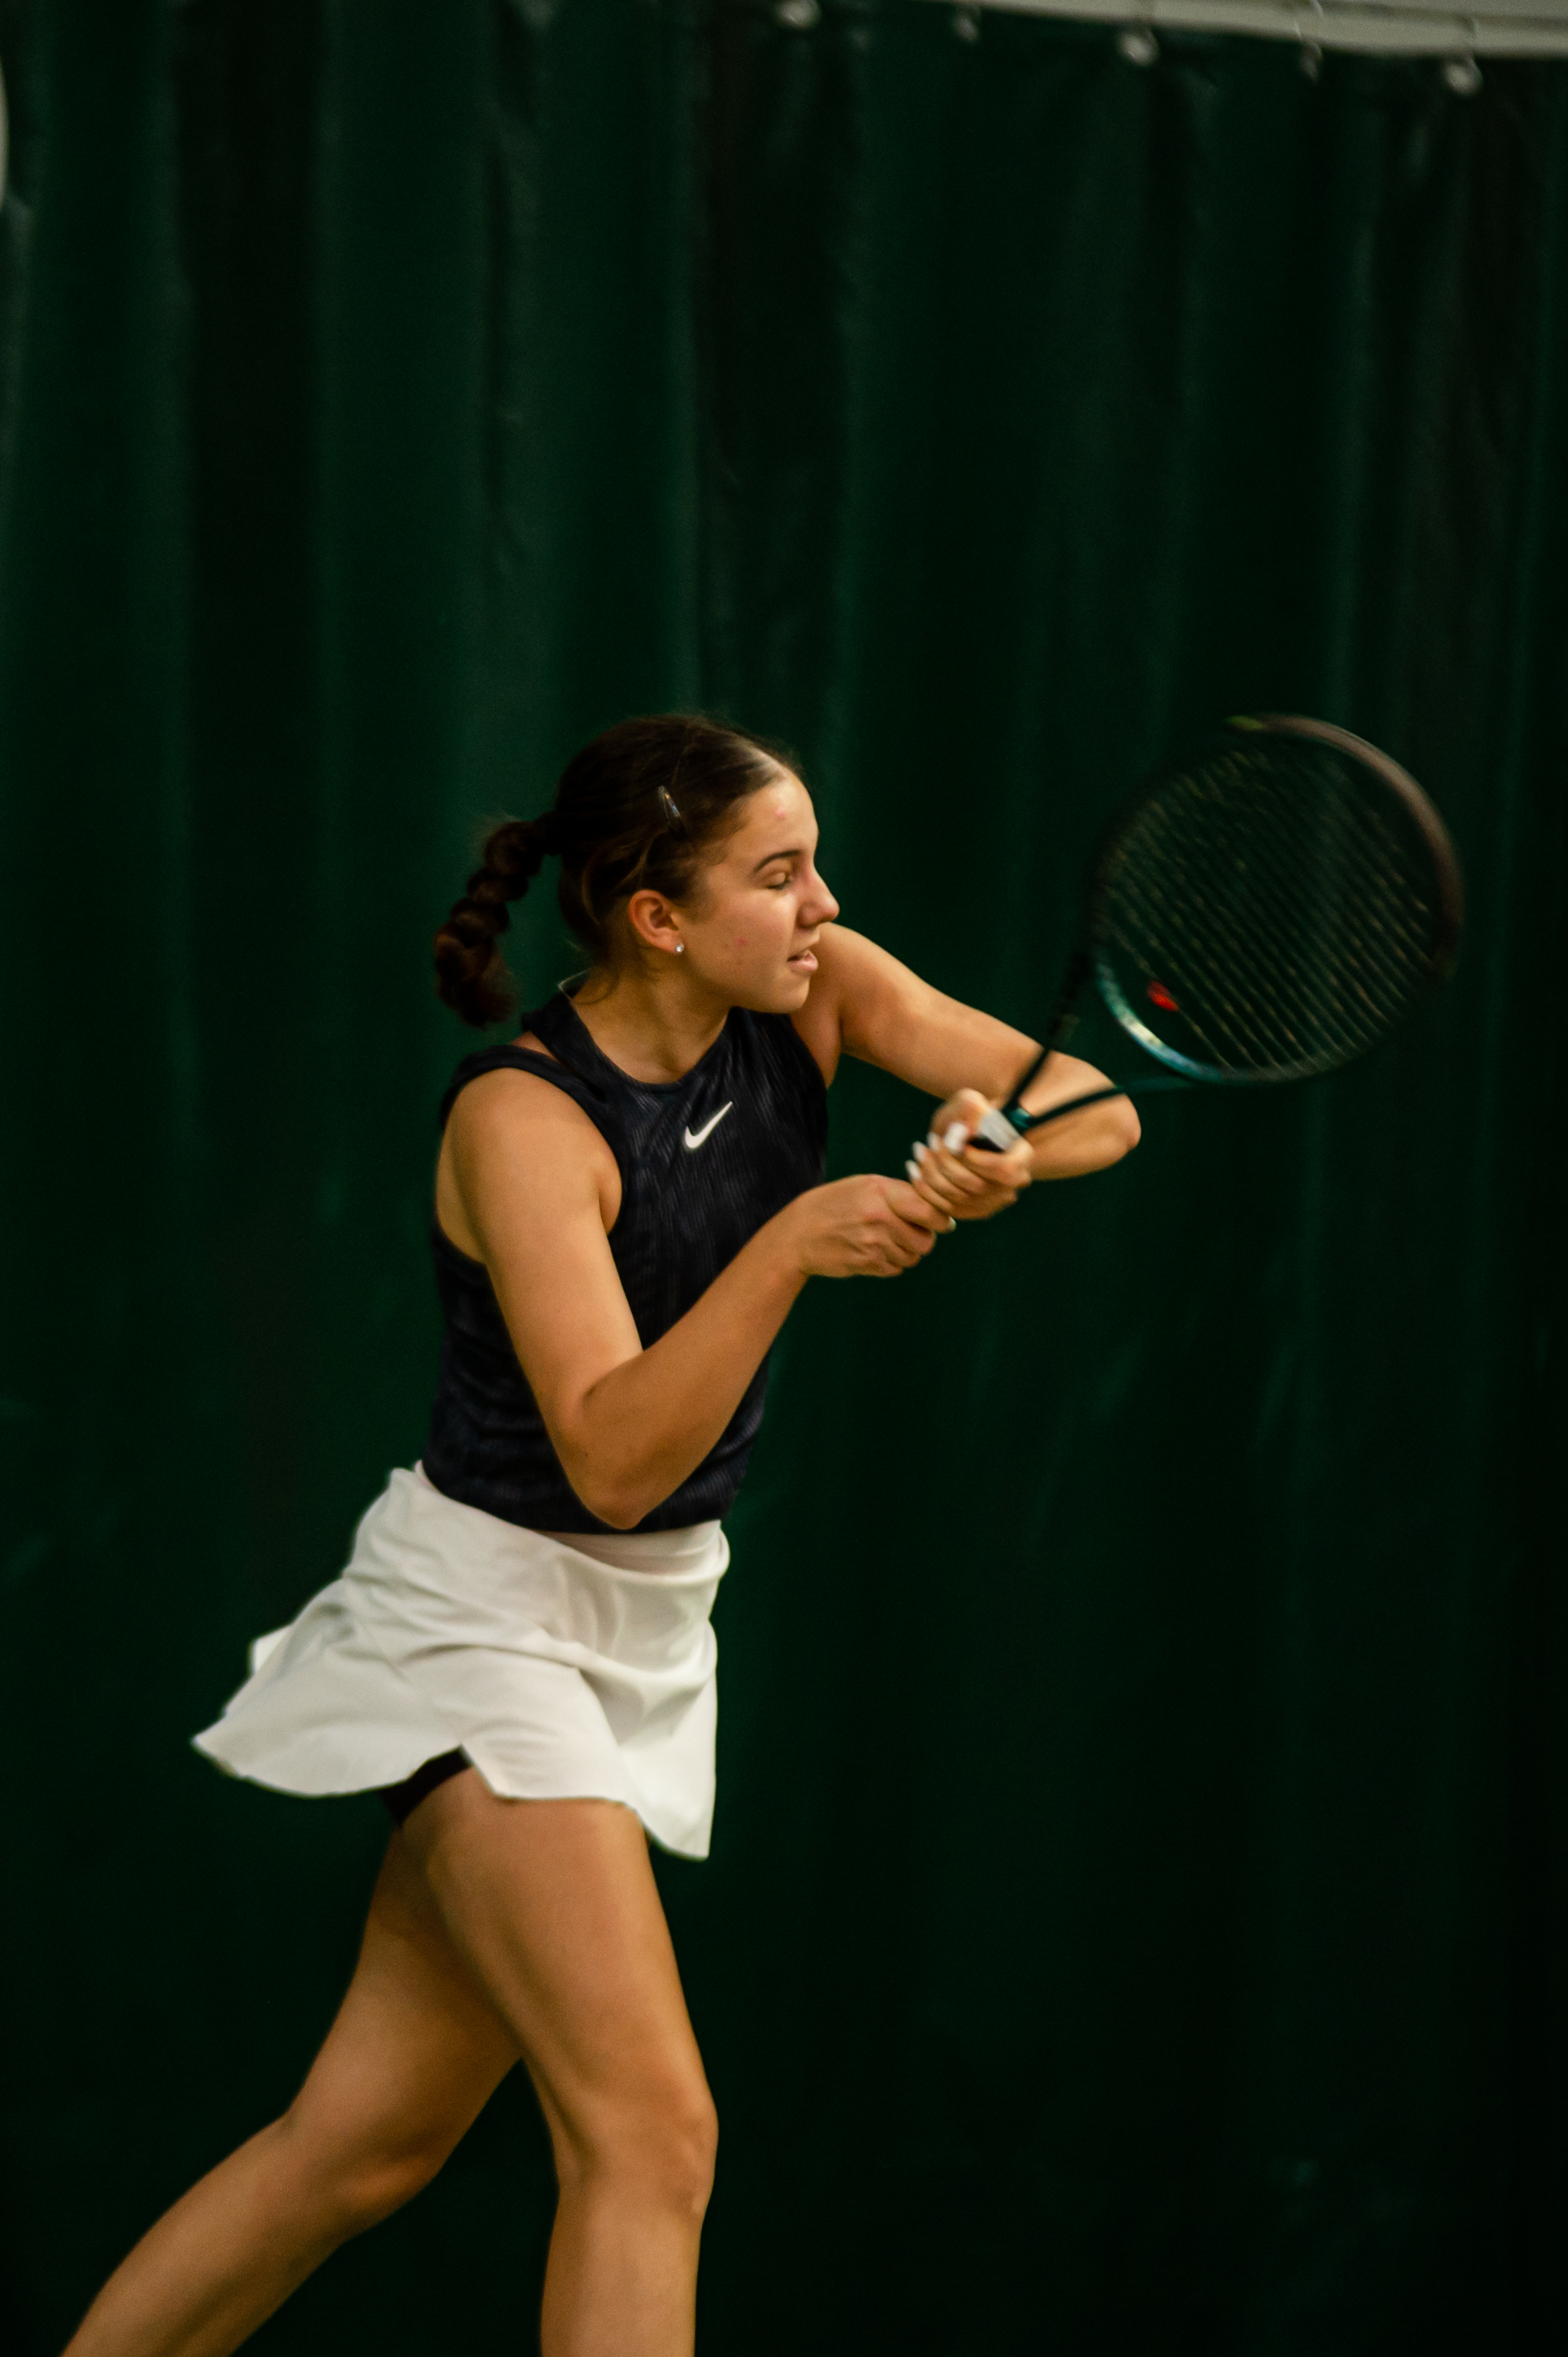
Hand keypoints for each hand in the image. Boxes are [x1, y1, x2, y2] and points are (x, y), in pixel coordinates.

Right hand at [782, 1173, 951, 1278]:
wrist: (798, 1234)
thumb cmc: (834, 1204)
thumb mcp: (864, 1186)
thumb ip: (900, 1193)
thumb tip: (937, 1211)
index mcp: (881, 1192)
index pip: (930, 1211)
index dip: (941, 1220)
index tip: (942, 1222)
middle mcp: (879, 1217)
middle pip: (926, 1240)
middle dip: (923, 1239)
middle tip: (910, 1232)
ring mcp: (872, 1243)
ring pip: (912, 1257)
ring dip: (906, 1252)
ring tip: (885, 1240)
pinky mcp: (866, 1264)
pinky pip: (895, 1269)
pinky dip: (891, 1263)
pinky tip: (873, 1251)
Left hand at [904, 1087, 1033, 1221]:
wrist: (959, 1137)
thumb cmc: (967, 1116)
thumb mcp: (970, 1102)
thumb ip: (970, 1110)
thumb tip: (962, 1135)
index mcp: (1022, 1157)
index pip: (1005, 1169)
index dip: (975, 1159)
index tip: (952, 1139)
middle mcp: (1012, 1186)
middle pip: (978, 1186)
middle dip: (947, 1163)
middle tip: (930, 1140)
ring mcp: (992, 1203)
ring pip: (959, 1199)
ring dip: (932, 1174)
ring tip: (919, 1150)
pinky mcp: (970, 1212)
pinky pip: (946, 1208)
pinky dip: (925, 1189)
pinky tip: (914, 1168)